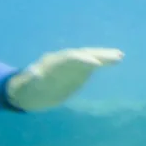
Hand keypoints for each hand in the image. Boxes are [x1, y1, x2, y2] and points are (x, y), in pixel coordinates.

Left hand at [5, 48, 122, 110]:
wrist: (29, 91)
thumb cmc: (26, 89)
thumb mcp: (25, 86)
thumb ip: (31, 79)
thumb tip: (33, 73)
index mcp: (52, 63)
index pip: (70, 58)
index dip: (82, 60)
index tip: (95, 63)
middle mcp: (64, 60)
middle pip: (83, 54)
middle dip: (99, 55)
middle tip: (117, 56)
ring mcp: (72, 65)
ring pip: (90, 56)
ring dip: (105, 55)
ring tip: (120, 56)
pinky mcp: (78, 71)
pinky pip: (92, 63)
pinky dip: (104, 61)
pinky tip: (117, 59)